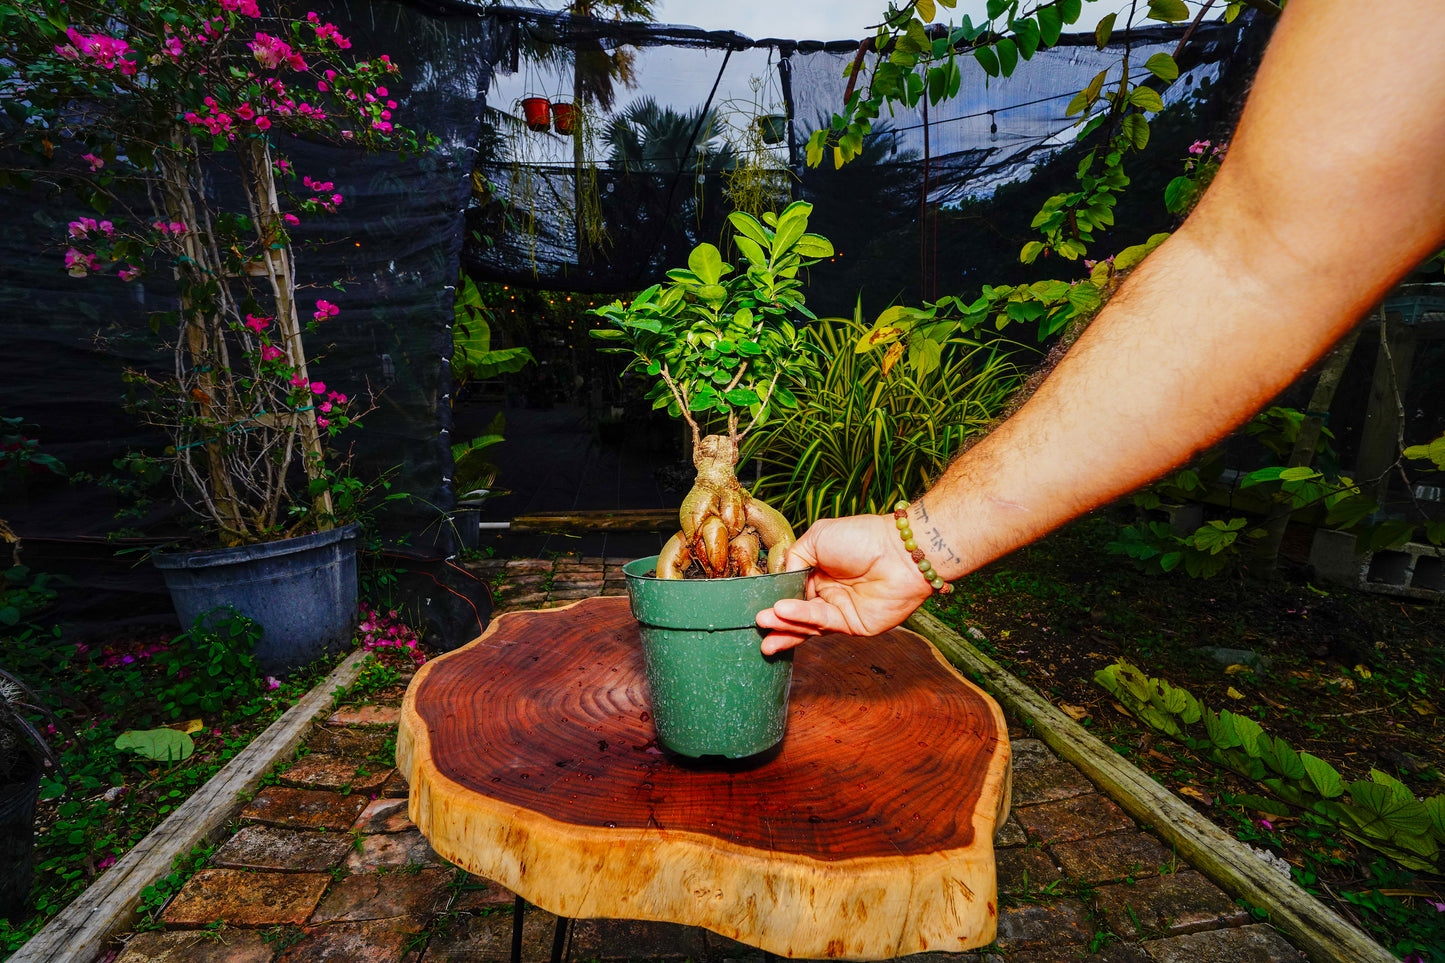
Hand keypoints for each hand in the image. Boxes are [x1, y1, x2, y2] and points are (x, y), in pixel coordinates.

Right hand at [756, 513, 933, 654]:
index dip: (773, 597)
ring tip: (762, 622)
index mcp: (819, 572)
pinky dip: (801, 619)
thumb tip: (781, 577)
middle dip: (775, 619)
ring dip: (783, 624)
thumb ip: (795, 558)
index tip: (754, 601)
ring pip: (805, 624)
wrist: (900, 551)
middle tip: (755, 622)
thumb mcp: (817, 537)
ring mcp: (840, 611)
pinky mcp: (852, 626)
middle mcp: (828, 594)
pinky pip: (822, 624)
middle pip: (795, 613)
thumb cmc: (863, 537)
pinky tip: (783, 612)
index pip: (790, 591)